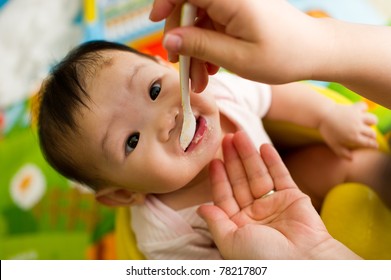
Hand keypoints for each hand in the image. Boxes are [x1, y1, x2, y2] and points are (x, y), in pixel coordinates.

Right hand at [150, 0, 323, 91]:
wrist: (315, 52)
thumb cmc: (283, 55)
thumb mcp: (237, 57)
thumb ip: (200, 45)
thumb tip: (168, 39)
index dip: (166, 1)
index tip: (156, 21)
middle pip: (189, 8)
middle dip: (183, 41)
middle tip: (185, 73)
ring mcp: (236, 4)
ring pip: (200, 22)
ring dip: (196, 51)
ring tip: (201, 79)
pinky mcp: (239, 13)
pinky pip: (213, 27)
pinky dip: (208, 48)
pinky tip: (212, 68)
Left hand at [198, 131, 360, 258]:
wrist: (303, 263)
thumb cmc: (263, 258)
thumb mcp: (230, 242)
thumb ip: (215, 223)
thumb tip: (200, 208)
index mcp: (238, 225)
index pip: (225, 195)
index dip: (218, 177)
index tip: (213, 160)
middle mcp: (254, 213)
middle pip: (240, 180)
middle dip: (233, 159)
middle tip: (226, 138)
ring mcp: (274, 204)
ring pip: (258, 174)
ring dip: (249, 155)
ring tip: (240, 135)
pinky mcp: (293, 197)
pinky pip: (280, 175)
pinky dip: (273, 161)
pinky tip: (264, 146)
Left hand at [319, 102, 378, 158]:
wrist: (322, 115)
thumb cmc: (327, 131)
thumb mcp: (334, 145)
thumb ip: (343, 153)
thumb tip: (352, 159)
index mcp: (354, 137)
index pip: (369, 143)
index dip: (373, 145)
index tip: (374, 145)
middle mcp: (358, 127)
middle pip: (372, 133)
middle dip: (372, 136)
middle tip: (369, 136)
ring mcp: (357, 117)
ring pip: (373, 120)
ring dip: (371, 122)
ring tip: (366, 124)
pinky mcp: (355, 108)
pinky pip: (364, 107)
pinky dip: (363, 108)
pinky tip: (359, 112)